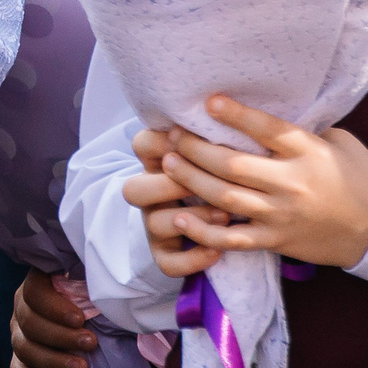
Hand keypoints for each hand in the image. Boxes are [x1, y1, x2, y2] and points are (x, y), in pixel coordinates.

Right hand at [9, 268, 97, 367]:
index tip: (80, 320)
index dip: (53, 306)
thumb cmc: (101, 307)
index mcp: (41, 284)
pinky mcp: (21, 359)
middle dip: (60, 336)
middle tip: (90, 345)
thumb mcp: (102, 295)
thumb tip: (116, 302)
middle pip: (28, 321)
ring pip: (24, 347)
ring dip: (53, 360)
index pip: (34, 291)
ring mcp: (19, 334)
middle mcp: (24, 307)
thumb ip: (103, 294)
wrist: (96, 333)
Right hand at [125, 124, 224, 277]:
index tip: (187, 138)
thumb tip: (234, 105)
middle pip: (134, 188)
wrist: (233, 224)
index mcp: (161, 163)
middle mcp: (153, 195)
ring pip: (156, 223)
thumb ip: (222, 136)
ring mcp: (157, 225)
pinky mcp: (167, 256)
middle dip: (169, 185)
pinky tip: (218, 251)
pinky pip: (169, 262)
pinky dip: (192, 258)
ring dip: (191, 218)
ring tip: (226, 215)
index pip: (142, 144)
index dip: (159, 142)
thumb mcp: (224, 152)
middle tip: (205, 182)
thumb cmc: (232, 177)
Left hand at [153, 95, 367, 268]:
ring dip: (190, 179)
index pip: (267, 129)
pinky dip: (203, 231)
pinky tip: (180, 218)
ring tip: (166, 163)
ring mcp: (281, 215)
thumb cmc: (358, 179)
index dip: (236, 115)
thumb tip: (267, 111)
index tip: (209, 101)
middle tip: (172, 135)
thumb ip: (304, 130)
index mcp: (308, 153)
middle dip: (194, 148)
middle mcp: (292, 183)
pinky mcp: (275, 240)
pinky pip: (232, 239)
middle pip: (232, 164)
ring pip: (224, 197)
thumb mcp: (340, 143)